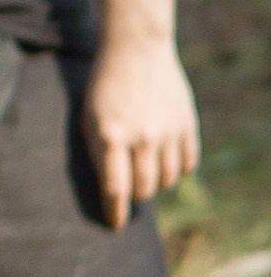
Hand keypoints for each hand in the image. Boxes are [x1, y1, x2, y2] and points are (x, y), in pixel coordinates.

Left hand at [82, 37, 199, 226]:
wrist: (135, 50)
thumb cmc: (104, 89)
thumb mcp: (89, 120)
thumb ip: (99, 156)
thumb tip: (111, 194)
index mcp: (111, 136)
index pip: (115, 189)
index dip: (115, 213)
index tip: (115, 225)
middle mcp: (142, 137)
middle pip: (144, 190)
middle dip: (135, 195)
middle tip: (130, 188)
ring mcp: (168, 131)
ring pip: (167, 181)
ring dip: (156, 181)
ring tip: (146, 167)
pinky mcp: (187, 124)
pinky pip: (187, 165)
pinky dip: (177, 168)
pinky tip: (165, 158)